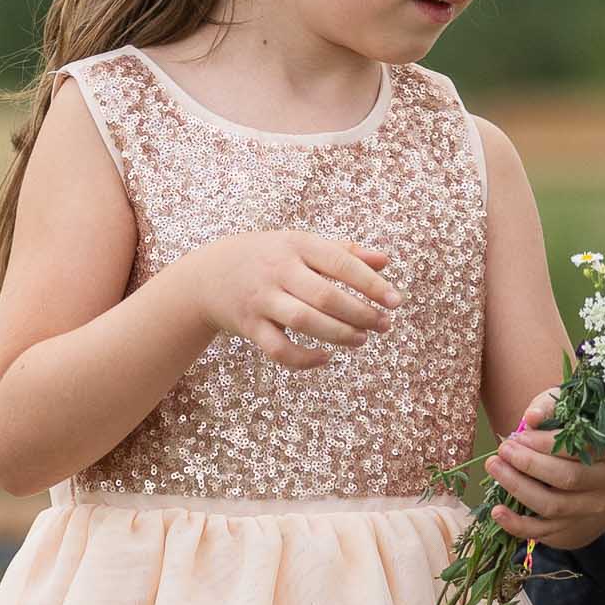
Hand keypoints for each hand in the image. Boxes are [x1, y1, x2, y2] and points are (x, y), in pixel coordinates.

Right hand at [185, 231, 398, 371]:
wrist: (208, 275)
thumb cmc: (268, 258)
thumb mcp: (301, 245)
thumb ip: (344, 252)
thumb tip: (385, 261)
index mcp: (296, 245)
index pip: (340, 262)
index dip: (372, 283)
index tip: (396, 301)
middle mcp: (278, 270)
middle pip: (325, 296)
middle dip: (361, 314)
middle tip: (384, 326)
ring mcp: (261, 299)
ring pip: (305, 322)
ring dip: (339, 335)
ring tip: (361, 339)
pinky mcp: (249, 326)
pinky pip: (279, 349)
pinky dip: (304, 359)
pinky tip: (325, 358)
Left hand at [484, 390, 604, 550]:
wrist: (591, 480)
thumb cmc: (574, 440)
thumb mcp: (568, 415)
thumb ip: (550, 409)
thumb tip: (532, 417)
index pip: (580, 449)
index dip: (546, 443)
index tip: (519, 436)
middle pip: (568, 478)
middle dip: (529, 464)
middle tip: (503, 450)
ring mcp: (590, 509)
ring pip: (553, 505)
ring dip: (518, 487)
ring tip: (494, 468)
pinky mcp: (570, 528)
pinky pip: (541, 531)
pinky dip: (517, 524)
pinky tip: (496, 511)